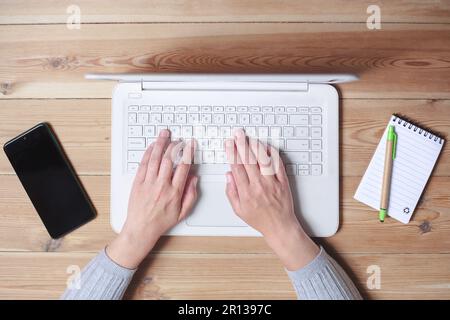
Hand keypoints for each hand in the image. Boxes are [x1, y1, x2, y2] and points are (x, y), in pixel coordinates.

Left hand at [107, 130, 197, 267]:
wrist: (141, 228)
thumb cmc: (161, 221)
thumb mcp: (182, 212)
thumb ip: (191, 194)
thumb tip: (194, 178)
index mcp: (174, 192)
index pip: (183, 167)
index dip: (188, 153)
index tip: (190, 145)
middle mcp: (161, 185)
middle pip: (169, 159)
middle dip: (175, 145)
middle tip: (178, 138)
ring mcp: (148, 183)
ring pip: (155, 158)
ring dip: (160, 144)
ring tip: (164, 134)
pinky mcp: (138, 183)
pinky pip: (143, 164)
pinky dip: (148, 153)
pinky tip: (152, 146)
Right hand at [225, 129, 318, 269]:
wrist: (280, 226)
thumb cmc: (260, 219)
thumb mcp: (238, 210)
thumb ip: (231, 192)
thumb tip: (229, 175)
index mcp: (246, 192)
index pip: (236, 167)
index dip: (231, 153)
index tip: (228, 144)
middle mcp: (259, 186)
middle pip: (248, 160)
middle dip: (241, 144)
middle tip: (238, 134)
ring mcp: (272, 183)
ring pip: (263, 160)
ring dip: (255, 146)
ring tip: (250, 138)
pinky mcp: (283, 182)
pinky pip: (278, 164)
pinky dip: (272, 154)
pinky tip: (266, 147)